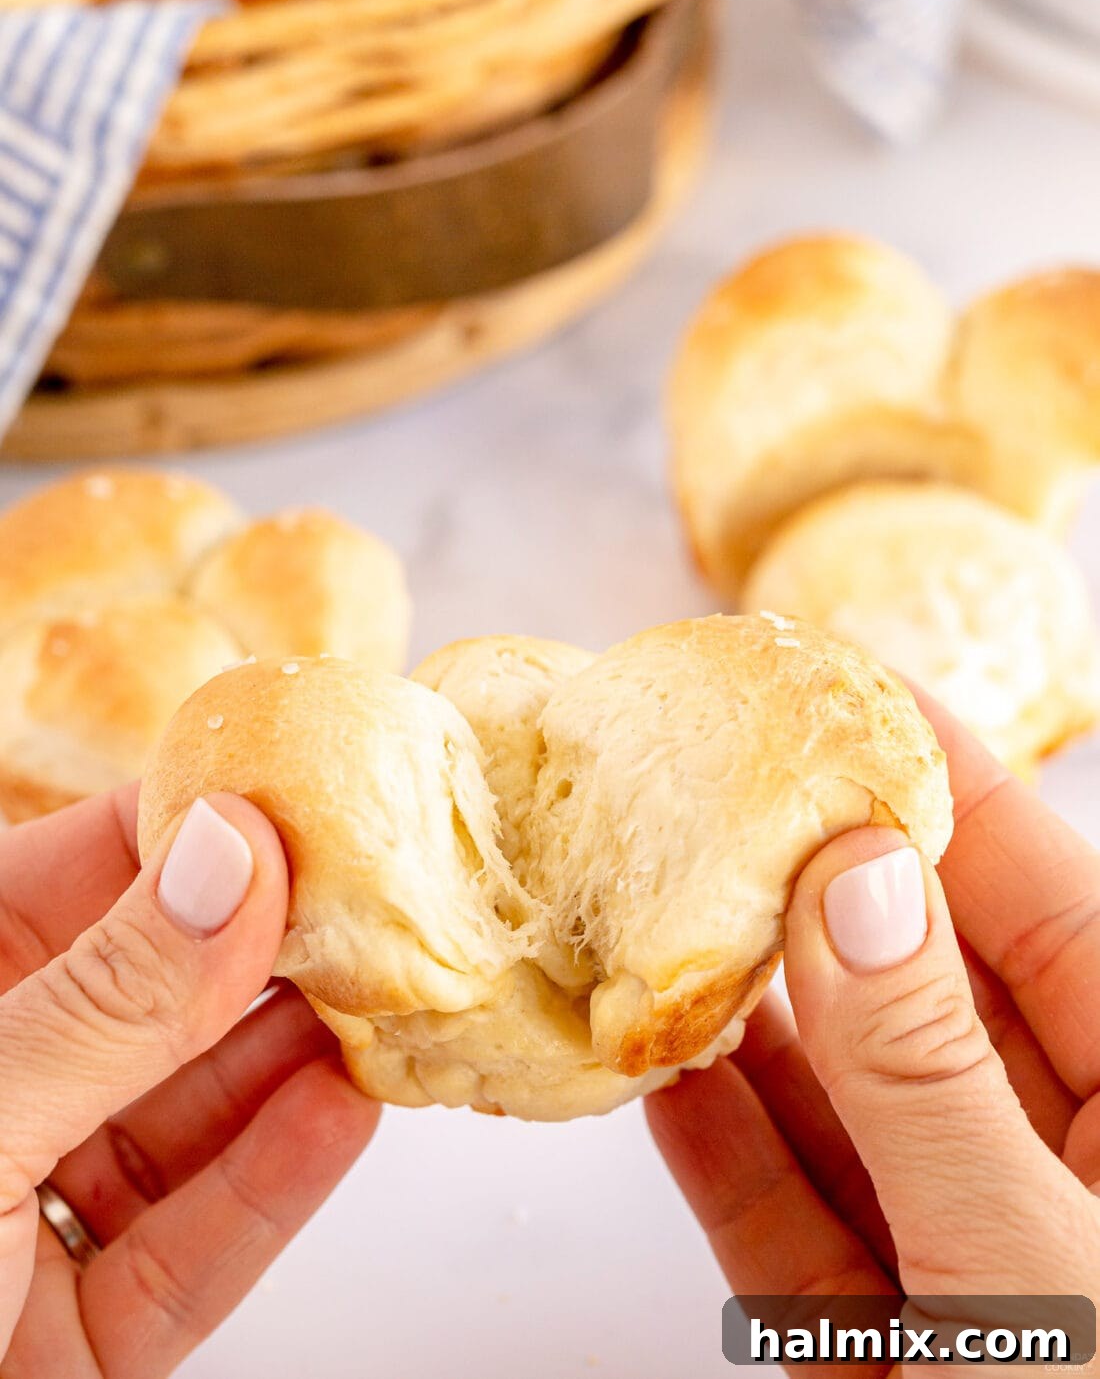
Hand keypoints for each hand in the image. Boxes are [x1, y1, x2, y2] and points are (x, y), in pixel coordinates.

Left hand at [0, 788, 379, 1376]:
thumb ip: (103, 1001)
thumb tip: (227, 858)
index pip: (90, 872)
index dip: (202, 833)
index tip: (311, 802)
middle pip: (162, 993)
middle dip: (274, 951)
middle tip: (383, 906)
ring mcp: (35, 1212)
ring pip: (191, 1116)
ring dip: (293, 1063)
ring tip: (388, 999)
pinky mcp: (83, 1330)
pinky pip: (192, 1246)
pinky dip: (272, 1183)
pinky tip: (342, 1109)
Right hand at [648, 697, 1099, 1335]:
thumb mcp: (1037, 1266)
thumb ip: (928, 1075)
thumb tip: (854, 879)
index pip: (1047, 907)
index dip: (953, 792)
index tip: (854, 697)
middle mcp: (1058, 1174)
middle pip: (928, 993)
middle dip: (821, 897)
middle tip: (723, 794)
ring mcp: (964, 1263)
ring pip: (845, 1105)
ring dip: (748, 1021)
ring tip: (663, 915)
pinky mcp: (875, 1347)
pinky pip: (790, 1225)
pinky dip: (721, 1152)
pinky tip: (661, 1075)